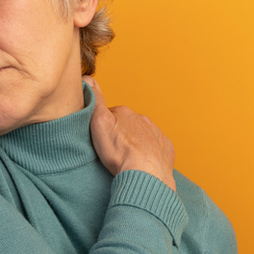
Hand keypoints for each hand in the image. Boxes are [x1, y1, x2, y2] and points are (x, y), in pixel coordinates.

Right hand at [84, 77, 175, 191]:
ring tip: (126, 159)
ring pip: (142, 136)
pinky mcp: (165, 149)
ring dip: (135, 144)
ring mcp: (156, 135)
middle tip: (112, 150)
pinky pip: (156, 148)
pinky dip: (149, 154)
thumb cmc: (120, 152)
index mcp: (125, 113)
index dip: (103, 125)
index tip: (100, 138)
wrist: (145, 175)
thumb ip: (95, 100)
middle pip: (127, 125)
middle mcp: (143, 120)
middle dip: (121, 134)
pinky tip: (141, 164)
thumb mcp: (99, 123)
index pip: (111, 114)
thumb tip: (88, 79)